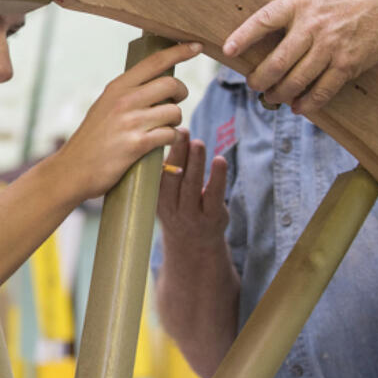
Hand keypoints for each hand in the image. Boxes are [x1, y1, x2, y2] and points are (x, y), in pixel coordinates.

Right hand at [51, 41, 198, 201]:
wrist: (72, 169)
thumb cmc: (91, 140)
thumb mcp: (104, 106)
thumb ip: (126, 93)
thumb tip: (155, 82)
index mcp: (117, 88)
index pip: (154, 61)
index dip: (179, 51)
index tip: (197, 46)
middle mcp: (124, 100)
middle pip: (171, 84)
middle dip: (181, 93)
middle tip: (175, 102)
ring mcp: (130, 122)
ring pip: (174, 112)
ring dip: (176, 121)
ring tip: (164, 127)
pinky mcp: (137, 144)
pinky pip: (170, 135)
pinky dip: (171, 138)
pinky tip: (162, 142)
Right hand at [157, 129, 228, 253]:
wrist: (193, 246)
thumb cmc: (178, 210)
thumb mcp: (164, 197)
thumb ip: (163, 175)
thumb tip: (162, 137)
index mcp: (158, 201)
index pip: (159, 176)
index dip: (165, 155)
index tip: (167, 133)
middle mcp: (173, 209)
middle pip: (175, 179)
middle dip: (178, 154)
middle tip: (182, 132)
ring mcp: (193, 215)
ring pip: (193, 186)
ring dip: (196, 163)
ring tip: (198, 143)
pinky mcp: (214, 218)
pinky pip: (215, 195)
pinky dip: (218, 177)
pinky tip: (220, 160)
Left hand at [223, 0, 377, 113]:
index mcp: (300, 2)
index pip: (265, 19)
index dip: (244, 36)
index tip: (228, 50)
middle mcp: (313, 25)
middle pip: (279, 60)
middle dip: (260, 78)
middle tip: (252, 84)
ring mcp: (331, 47)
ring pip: (298, 79)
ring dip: (279, 93)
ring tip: (271, 96)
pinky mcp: (347, 64)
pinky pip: (323, 90)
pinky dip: (308, 103)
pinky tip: (298, 106)